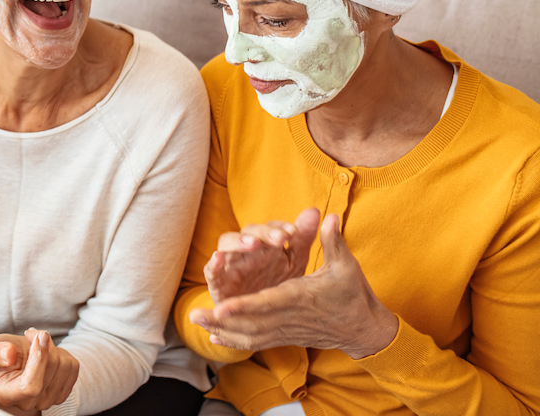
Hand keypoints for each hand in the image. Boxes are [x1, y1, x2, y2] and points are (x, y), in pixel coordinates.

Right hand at [0, 330, 77, 412]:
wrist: (8, 358)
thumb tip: (8, 354)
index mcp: (7, 395)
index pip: (31, 386)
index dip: (39, 359)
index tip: (38, 336)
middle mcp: (29, 403)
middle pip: (51, 370)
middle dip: (44, 344)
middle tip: (30, 334)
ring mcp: (47, 400)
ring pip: (65, 366)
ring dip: (53, 347)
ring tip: (36, 344)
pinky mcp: (62, 392)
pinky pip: (73, 367)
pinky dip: (62, 352)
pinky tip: (46, 352)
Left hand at [190, 214, 399, 358]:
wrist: (365, 330)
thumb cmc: (354, 295)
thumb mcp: (346, 266)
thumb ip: (332, 241)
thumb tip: (327, 215)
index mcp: (300, 297)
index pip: (267, 304)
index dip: (244, 306)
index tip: (222, 306)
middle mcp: (290, 317)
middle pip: (251, 322)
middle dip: (222, 320)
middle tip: (194, 314)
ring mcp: (287, 330)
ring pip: (251, 335)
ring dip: (222, 330)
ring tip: (197, 322)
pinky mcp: (287, 338)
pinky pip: (257, 342)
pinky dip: (236, 342)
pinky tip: (215, 338)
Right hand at [205, 207, 319, 302]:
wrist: (260, 318)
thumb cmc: (276, 285)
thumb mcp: (294, 264)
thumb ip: (302, 240)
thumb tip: (314, 210)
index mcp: (264, 245)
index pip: (269, 228)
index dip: (279, 227)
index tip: (294, 232)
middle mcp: (245, 250)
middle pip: (249, 232)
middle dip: (263, 233)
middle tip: (280, 238)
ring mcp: (229, 264)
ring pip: (227, 244)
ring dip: (238, 241)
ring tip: (253, 243)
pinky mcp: (217, 283)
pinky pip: (211, 271)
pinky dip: (212, 264)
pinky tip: (218, 258)